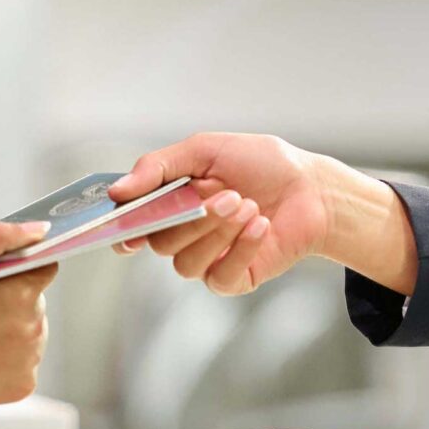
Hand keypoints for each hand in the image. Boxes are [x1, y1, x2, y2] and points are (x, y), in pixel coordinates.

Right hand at [0, 222, 54, 428]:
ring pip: (29, 331)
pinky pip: (21, 362)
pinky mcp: (21, 387)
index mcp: (22, 294)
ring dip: (8, 328)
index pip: (44, 265)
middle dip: (8, 297)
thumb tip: (39, 229)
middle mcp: (35, 328)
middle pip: (33, 300)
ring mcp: (30, 361)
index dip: (19, 265)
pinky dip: (3, 358)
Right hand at [108, 133, 413, 297]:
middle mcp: (182, 233)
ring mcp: (206, 259)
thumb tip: (116, 191)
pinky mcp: (232, 279)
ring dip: (218, 232)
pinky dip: (240, 249)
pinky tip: (260, 226)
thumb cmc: (261, 165)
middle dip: (193, 219)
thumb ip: (158, 167)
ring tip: (248, 205)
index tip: (124, 225)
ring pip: (184, 263)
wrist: (311, 188)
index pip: (129, 223)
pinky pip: (218, 277)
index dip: (120, 228)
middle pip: (158, 243)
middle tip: (228, 195)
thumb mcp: (206, 150)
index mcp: (169, 203)